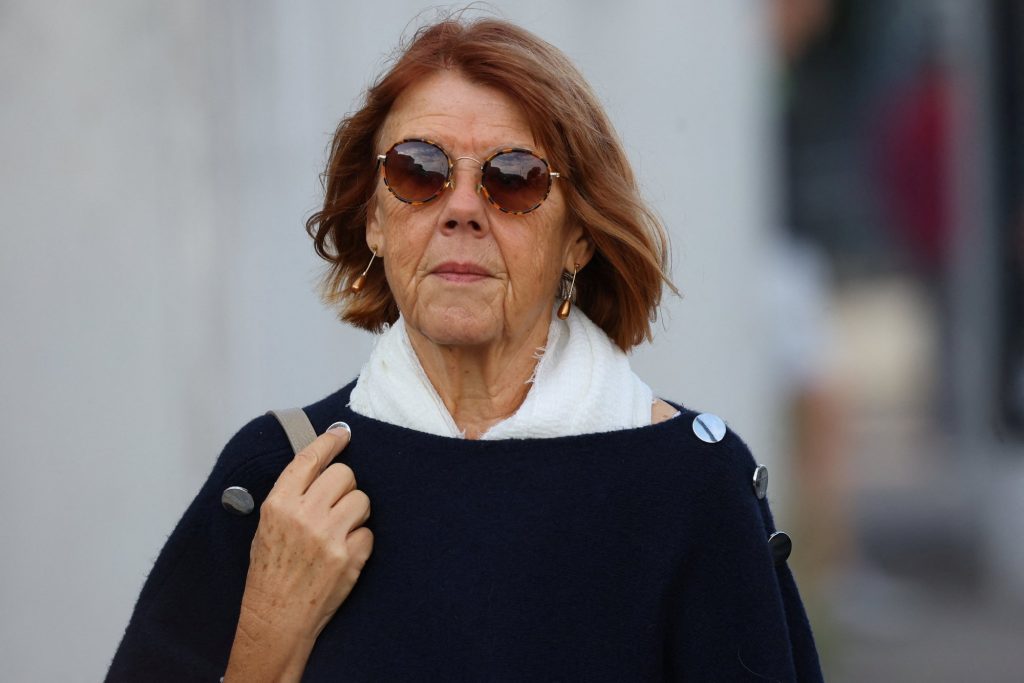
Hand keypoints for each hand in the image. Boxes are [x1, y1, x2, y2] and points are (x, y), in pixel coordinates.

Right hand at [239, 422, 373, 641]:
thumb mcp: (267, 526)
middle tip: (335, 505)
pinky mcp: (349, 556)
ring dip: (355, 512)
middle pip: (344, 474)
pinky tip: (343, 554)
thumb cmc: (270, 573)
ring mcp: (328, 535)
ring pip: (361, 499)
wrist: (276, 618)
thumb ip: (292, 496)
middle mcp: (304, 515)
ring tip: (338, 532)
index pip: (309, 459)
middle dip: (344, 486)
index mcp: (279, 504)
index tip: (341, 434)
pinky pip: (369, 531)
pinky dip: (361, 541)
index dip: (329, 442)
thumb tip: (319, 467)